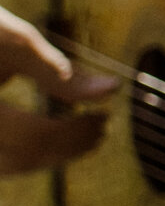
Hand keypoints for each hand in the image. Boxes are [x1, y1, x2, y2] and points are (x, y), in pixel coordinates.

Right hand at [0, 4, 114, 174]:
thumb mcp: (15, 40)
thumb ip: (61, 69)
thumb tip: (114, 89)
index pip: (34, 134)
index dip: (75, 131)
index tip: (105, 115)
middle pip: (25, 156)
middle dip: (70, 145)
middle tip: (103, 126)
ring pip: (12, 166)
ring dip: (54, 154)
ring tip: (90, 134)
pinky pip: (3, 162)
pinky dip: (34, 154)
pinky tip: (60, 138)